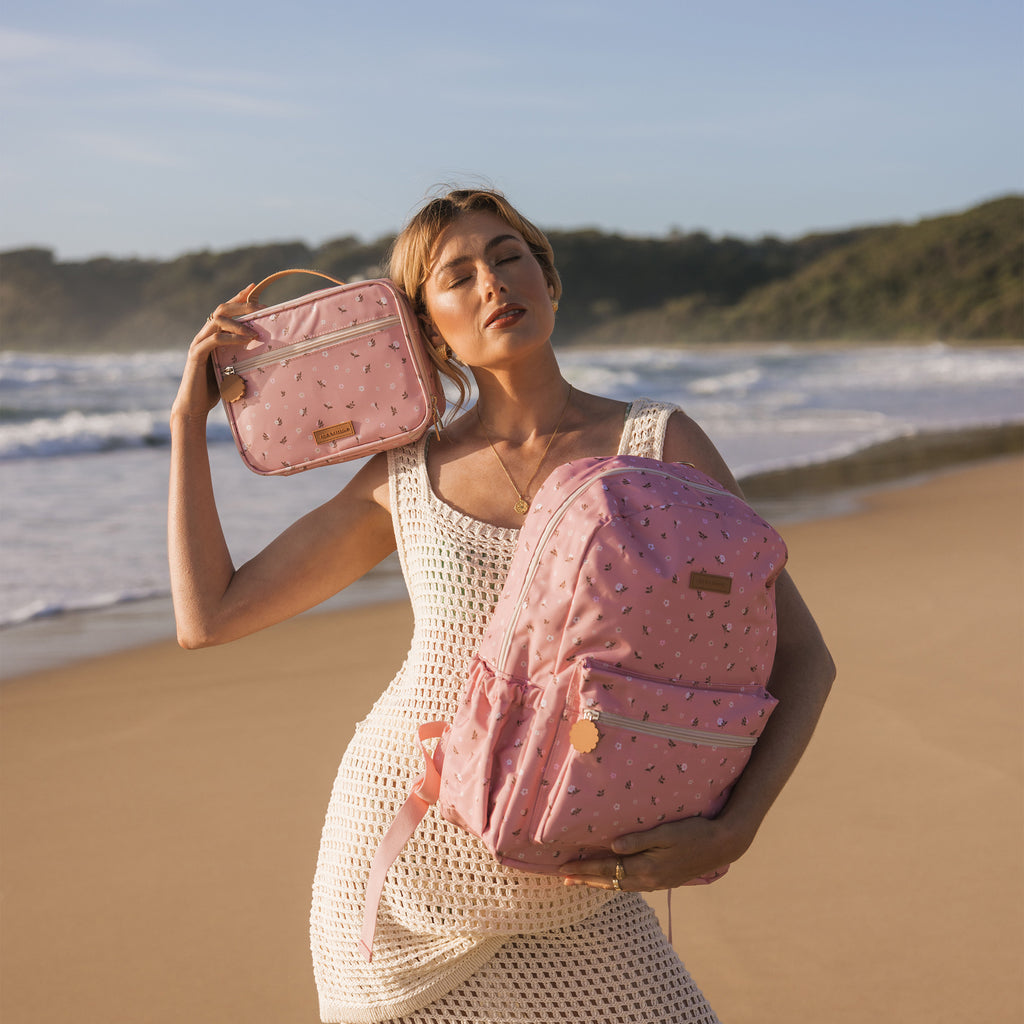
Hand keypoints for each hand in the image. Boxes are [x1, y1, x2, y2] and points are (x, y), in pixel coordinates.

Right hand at [171, 285, 261, 420]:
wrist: (194, 406)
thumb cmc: (215, 389)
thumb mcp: (233, 367)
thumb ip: (242, 355)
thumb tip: (264, 348)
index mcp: (211, 335)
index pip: (225, 310)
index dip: (238, 297)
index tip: (254, 287)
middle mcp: (203, 335)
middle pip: (221, 309)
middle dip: (242, 305)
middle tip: (261, 308)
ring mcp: (198, 343)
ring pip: (217, 321)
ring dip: (239, 323)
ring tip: (255, 331)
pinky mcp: (196, 355)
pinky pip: (214, 340)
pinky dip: (231, 337)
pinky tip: (245, 340)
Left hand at [561, 815, 750, 891]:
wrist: (722, 845)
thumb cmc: (693, 832)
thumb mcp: (666, 832)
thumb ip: (638, 840)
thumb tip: (612, 848)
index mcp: (647, 867)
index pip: (608, 868)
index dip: (585, 868)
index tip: (564, 868)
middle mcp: (649, 879)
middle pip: (610, 881)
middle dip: (586, 878)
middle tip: (563, 878)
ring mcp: (657, 882)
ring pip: (620, 885)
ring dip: (599, 882)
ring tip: (581, 880)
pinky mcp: (664, 880)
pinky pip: (632, 885)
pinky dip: (616, 883)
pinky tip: (613, 879)